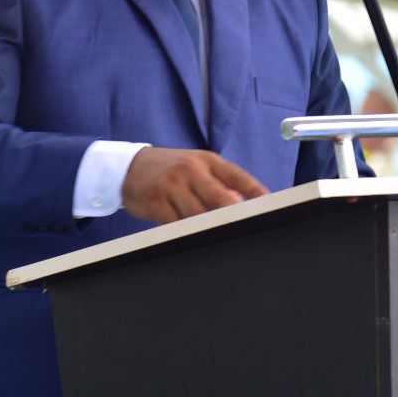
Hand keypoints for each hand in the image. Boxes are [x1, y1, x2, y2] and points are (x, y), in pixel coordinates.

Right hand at [122, 148, 267, 223]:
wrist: (128, 167)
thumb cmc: (170, 169)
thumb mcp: (196, 166)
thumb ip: (220, 183)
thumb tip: (242, 203)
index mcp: (207, 160)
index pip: (239, 177)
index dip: (256, 193)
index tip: (268, 207)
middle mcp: (191, 170)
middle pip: (222, 199)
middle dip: (236, 216)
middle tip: (246, 228)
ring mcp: (173, 186)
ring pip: (200, 216)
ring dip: (211, 227)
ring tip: (219, 236)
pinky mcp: (157, 203)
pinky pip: (178, 225)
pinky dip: (187, 232)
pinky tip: (193, 236)